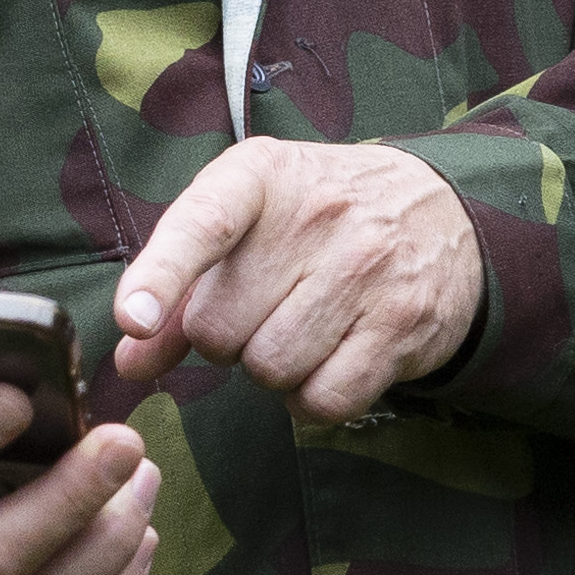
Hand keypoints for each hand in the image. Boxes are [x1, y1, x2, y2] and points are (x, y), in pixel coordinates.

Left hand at [109, 140, 482, 421]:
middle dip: (226, 339)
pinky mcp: (402, 323)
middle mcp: (318, 213)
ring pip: (269, 370)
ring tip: (298, 330)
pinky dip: (312, 400)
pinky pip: (323, 400)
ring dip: (270, 371)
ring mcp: (366, 267)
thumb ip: (184, 291)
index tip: (134, 318)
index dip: (162, 275)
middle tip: (261, 311)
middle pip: (220, 328)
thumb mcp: (249, 224)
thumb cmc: (320, 221)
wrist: (444, 212)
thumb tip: (130, 361)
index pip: (204, 223)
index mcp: (262, 174)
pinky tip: (327, 361)